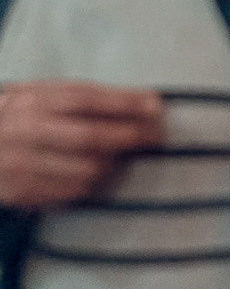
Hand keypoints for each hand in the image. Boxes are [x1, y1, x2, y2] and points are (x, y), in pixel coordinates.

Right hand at [0, 83, 163, 208]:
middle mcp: (25, 131)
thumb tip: (146, 100)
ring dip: (114, 165)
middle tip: (154, 138)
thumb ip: (81, 97)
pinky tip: (96, 177)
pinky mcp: (22, 191)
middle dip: (130, 137)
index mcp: (31, 102)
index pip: (84, 99)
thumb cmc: (13, 118)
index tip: (156, 106)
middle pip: (90, 136)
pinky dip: (93, 185)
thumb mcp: (36, 96)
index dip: (124, 103)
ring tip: (120, 158)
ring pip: (87, 170)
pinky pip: (73, 193)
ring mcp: (21, 163)